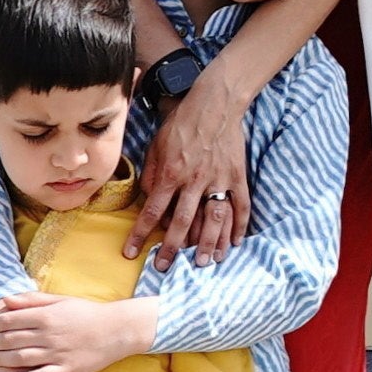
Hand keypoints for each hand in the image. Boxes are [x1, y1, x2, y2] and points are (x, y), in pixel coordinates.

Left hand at [0, 287, 151, 371]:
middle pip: (10, 340)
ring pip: (20, 359)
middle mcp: (49, 335)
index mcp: (46, 315)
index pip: (9, 320)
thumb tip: (6, 300)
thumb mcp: (60, 300)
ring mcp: (57, 354)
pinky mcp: (66, 371)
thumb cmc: (87, 313)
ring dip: (0, 360)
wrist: (116, 330)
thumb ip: (32, 300)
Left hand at [141, 68, 254, 259]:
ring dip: (209, 244)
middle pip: (182, 223)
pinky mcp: (237, 176)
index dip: (140, 234)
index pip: (152, 211)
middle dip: (172, 249)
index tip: (131, 254)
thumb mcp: (156, 145)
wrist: (215, 102)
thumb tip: (149, 199)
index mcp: (171, 173)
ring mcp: (219, 180)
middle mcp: (194, 180)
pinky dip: (239, 226)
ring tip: (205, 263)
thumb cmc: (182, 122)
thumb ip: (151, 174)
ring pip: (214, 219)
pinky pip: (240, 206)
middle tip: (165, 268)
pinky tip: (236, 242)